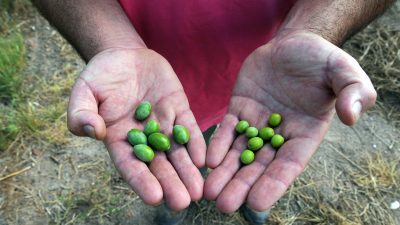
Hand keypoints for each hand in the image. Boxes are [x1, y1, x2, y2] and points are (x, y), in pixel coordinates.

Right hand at [67, 48, 205, 210]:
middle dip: (171, 183)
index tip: (154, 197)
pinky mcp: (178, 108)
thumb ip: (81, 113)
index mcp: (119, 139)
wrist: (123, 55)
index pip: (131, 164)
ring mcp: (163, 123)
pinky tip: (205, 159)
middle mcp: (144, 137)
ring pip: (177, 151)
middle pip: (158, 164)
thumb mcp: (83, 91)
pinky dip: (196, 143)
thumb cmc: (100, 76)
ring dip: (188, 170)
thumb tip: (92, 132)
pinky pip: (188, 128)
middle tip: (183, 202)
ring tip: (198, 191)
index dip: (142, 181)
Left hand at [204, 30, 375, 211]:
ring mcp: (257, 123)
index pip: (288, 166)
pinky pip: (227, 130)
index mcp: (305, 135)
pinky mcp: (239, 109)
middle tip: (223, 205)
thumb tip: (352, 117)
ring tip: (209, 191)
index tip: (256, 203)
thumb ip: (353, 92)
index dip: (273, 184)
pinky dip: (218, 144)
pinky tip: (207, 159)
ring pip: (239, 152)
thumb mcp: (344, 72)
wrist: (294, 43)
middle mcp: (279, 135)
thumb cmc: (322, 60)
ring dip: (224, 172)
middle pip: (258, 166)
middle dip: (241, 185)